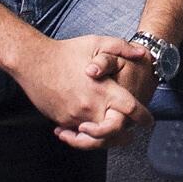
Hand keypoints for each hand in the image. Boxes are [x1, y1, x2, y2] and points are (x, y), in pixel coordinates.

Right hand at [16, 34, 154, 150]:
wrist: (34, 62)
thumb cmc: (66, 51)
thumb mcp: (97, 43)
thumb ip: (121, 48)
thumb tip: (142, 54)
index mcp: (104, 90)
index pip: (131, 110)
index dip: (144, 117)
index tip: (148, 121)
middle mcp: (92, 107)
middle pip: (115, 132)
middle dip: (125, 137)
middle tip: (130, 136)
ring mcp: (76, 116)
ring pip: (96, 138)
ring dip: (105, 139)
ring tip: (109, 137)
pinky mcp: (62, 120)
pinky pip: (77, 134)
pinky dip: (84, 136)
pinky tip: (86, 131)